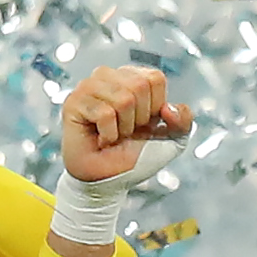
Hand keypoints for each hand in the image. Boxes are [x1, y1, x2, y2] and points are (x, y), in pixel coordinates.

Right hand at [63, 66, 193, 182]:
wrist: (110, 180)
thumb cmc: (135, 156)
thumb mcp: (171, 140)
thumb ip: (183, 121)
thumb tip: (168, 108)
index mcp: (132, 78)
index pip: (155, 78)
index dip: (156, 107)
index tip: (144, 124)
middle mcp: (109, 77)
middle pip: (140, 85)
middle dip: (140, 118)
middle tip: (127, 131)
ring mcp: (89, 87)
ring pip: (123, 98)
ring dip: (124, 127)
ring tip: (114, 135)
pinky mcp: (73, 102)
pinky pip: (104, 113)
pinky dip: (109, 134)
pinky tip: (101, 139)